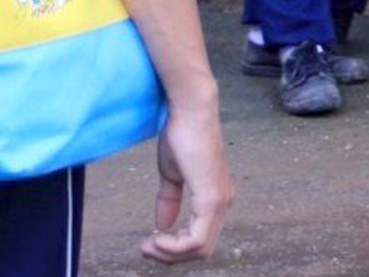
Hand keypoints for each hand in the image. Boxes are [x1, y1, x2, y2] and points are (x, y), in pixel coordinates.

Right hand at [140, 100, 230, 263]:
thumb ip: (170, 200)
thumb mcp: (172, 174)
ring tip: (148, 245)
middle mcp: (224, 202)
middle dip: (170, 255)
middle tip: (145, 248)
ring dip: (169, 253)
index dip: (174, 248)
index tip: (148, 242)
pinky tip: (157, 237)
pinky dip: (174, 247)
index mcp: (216, 198)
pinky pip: (196, 239)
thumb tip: (162, 226)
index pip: (201, 238)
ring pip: (200, 248)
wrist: (190, 112)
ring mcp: (220, 201)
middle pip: (202, 249)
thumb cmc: (183, 136)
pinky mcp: (211, 198)